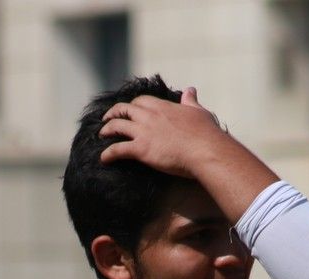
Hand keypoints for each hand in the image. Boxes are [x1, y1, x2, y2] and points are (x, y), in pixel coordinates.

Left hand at [98, 87, 229, 177]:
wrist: (206, 150)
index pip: (142, 100)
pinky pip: (118, 149)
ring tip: (101, 135)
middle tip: (108, 119)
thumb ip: (190, 101)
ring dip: (107, 130)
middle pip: (125, 109)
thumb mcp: (199, 112)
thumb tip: (190, 90)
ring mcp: (144, 132)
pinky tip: (103, 159)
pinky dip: (108, 154)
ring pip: (117, 126)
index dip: (133, 105)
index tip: (130, 110)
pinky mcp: (141, 149)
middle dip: (114, 113)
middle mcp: (150, 116)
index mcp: (163, 107)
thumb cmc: (206, 134)